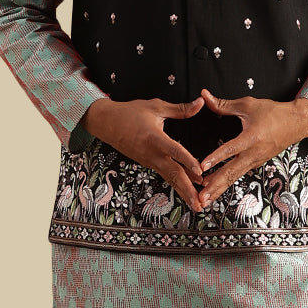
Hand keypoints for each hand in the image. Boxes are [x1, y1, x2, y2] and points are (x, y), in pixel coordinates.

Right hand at [80, 96, 207, 211]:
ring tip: (197, 205)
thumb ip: (180, 109)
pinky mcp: (148, 164)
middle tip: (200, 202)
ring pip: (170, 178)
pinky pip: (165, 176)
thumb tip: (201, 102)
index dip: (188, 160)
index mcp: (154, 138)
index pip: (174, 150)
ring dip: (184, 192)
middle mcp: (152, 153)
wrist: (106, 122)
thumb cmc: (130, 113)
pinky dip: (177, 185)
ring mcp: (149, 161)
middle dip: (188, 189)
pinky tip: (188, 192)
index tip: (200, 171)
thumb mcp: (156, 107)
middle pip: (173, 173)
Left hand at [196, 89, 307, 207]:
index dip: (216, 158)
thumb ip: (224, 104)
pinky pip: (238, 175)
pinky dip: (226, 183)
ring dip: (219, 189)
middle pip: (232, 172)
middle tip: (200, 197)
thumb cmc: (273, 112)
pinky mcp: (256, 163)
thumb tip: (204, 96)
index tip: (202, 167)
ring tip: (204, 199)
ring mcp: (256, 161)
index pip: (231, 150)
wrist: (296, 123)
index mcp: (252, 138)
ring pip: (234, 177)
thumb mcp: (248, 104)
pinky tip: (214, 189)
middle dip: (215, 186)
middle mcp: (254, 153)